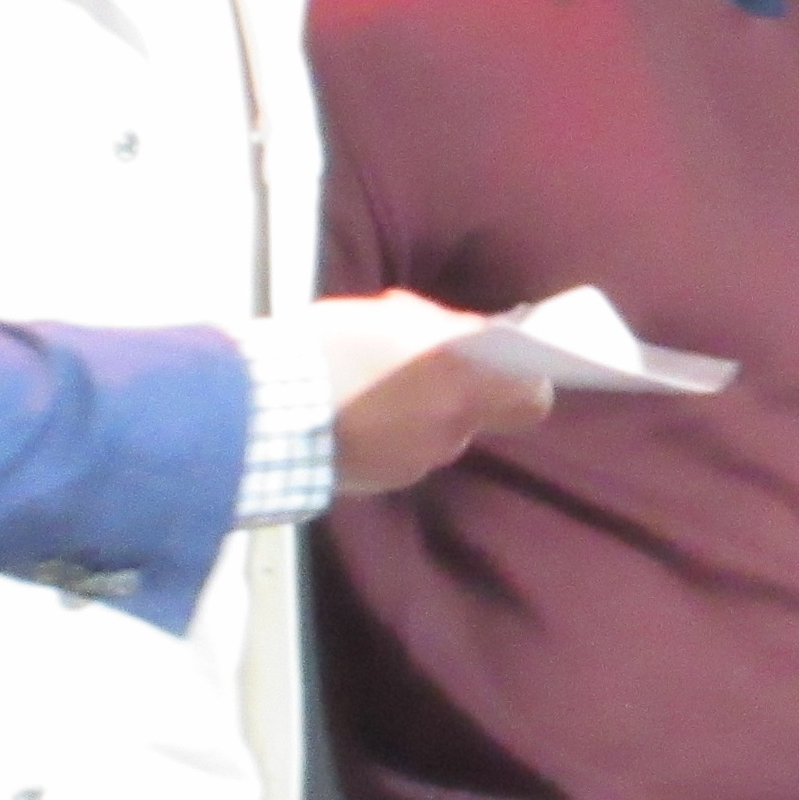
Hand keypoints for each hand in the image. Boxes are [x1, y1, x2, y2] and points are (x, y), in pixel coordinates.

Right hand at [312, 293, 554, 494]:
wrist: (265, 408)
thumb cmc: (335, 348)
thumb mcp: (394, 316)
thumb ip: (442, 328)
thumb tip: (470, 335)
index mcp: (465, 386)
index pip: (533, 397)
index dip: (525, 380)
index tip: (503, 363)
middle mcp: (451, 432)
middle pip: (477, 414)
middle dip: (458, 392)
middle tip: (424, 367)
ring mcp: (416, 463)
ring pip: (437, 434)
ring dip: (419, 413)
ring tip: (374, 386)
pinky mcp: (381, 483)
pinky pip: (401, 454)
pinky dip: (389, 436)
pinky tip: (356, 413)